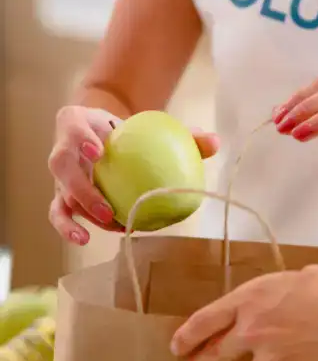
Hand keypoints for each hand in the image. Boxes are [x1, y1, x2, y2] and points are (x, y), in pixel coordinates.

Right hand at [48, 105, 219, 245]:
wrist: (100, 131)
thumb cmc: (127, 129)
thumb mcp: (147, 124)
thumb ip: (181, 133)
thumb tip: (214, 142)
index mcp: (75, 121)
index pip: (73, 126)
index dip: (82, 139)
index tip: (99, 151)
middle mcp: (62, 148)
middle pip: (61, 166)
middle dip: (81, 188)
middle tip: (108, 208)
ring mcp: (59, 175)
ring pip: (59, 194)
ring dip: (79, 213)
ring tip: (105, 226)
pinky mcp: (61, 195)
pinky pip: (60, 213)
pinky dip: (70, 227)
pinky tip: (88, 239)